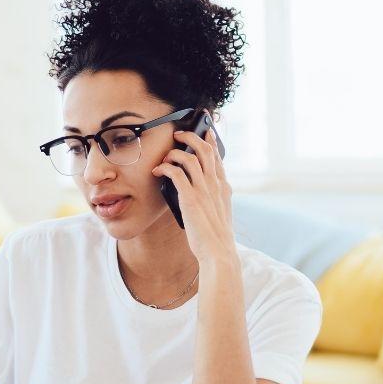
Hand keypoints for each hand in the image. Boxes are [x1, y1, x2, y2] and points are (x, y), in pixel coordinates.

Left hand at [153, 129, 236, 264]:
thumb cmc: (216, 237)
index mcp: (223, 188)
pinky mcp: (191, 198)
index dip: (210, 142)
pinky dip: (165, 168)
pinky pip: (176, 173)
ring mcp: (204, 190)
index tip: (205, 131)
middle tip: (179, 134)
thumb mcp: (220, 214)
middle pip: (205, 150)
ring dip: (175, 151)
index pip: (217, 157)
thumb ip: (213, 200)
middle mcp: (216, 185)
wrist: (218, 252)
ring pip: (190, 157)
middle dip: (191, 137)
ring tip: (166, 153)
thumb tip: (201, 193)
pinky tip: (158, 171)